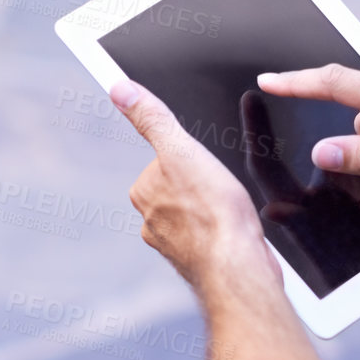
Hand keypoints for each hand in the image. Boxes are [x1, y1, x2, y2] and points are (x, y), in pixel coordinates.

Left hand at [112, 80, 276, 291]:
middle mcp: (152, 222)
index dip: (193, 160)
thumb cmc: (214, 213)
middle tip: (222, 191)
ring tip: (230, 214)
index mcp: (144, 192)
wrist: (238, 268)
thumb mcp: (182, 150)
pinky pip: (211, 238)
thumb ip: (152, 120)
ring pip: (197, 215)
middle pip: (182, 187)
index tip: (208, 172)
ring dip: (214, 211)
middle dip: (203, 186)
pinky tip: (235, 233)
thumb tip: (120, 90)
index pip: (167, 161)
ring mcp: (174, 245)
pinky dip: (223, 233)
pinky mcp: (198, 262)